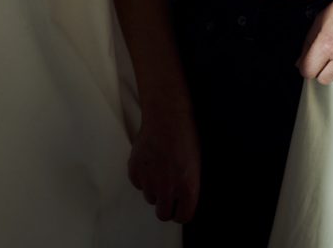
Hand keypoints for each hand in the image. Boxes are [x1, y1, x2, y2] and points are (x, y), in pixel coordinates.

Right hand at [128, 104, 200, 223]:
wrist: (167, 115)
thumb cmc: (186, 134)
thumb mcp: (197, 162)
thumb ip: (190, 183)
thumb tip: (185, 197)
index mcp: (187, 186)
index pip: (183, 216)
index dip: (182, 211)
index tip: (181, 206)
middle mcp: (167, 188)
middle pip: (163, 214)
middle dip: (167, 205)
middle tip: (169, 193)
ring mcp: (149, 181)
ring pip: (150, 198)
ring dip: (155, 189)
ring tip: (161, 169)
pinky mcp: (135, 171)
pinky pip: (138, 183)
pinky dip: (143, 177)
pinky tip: (151, 161)